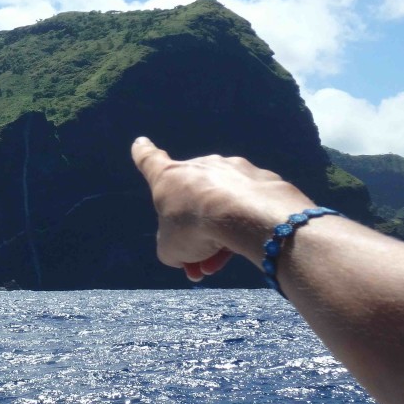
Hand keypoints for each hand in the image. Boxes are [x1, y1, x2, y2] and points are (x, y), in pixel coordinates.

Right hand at [130, 137, 313, 280]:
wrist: (245, 215)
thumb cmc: (194, 227)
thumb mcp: (169, 249)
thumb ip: (172, 247)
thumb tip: (182, 252)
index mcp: (169, 177)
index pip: (149, 161)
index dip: (143, 153)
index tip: (141, 143)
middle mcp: (200, 166)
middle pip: (192, 196)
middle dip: (193, 226)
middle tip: (198, 256)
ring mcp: (234, 169)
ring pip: (222, 204)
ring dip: (219, 232)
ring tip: (221, 260)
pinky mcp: (262, 180)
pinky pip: (248, 205)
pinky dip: (245, 224)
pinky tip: (246, 245)